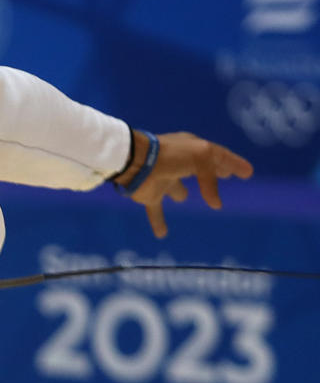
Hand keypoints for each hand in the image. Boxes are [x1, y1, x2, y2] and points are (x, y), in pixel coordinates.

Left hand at [117, 131, 252, 237]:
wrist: (135, 162)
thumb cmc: (171, 155)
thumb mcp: (202, 157)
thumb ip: (211, 178)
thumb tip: (215, 203)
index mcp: (192, 148)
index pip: (218, 156)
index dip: (233, 163)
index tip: (247, 172)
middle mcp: (179, 163)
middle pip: (200, 170)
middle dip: (212, 173)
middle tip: (226, 176)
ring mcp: (164, 178)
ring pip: (175, 188)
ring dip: (179, 192)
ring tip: (184, 198)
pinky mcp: (150, 194)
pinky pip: (156, 211)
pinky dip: (159, 222)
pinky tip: (162, 234)